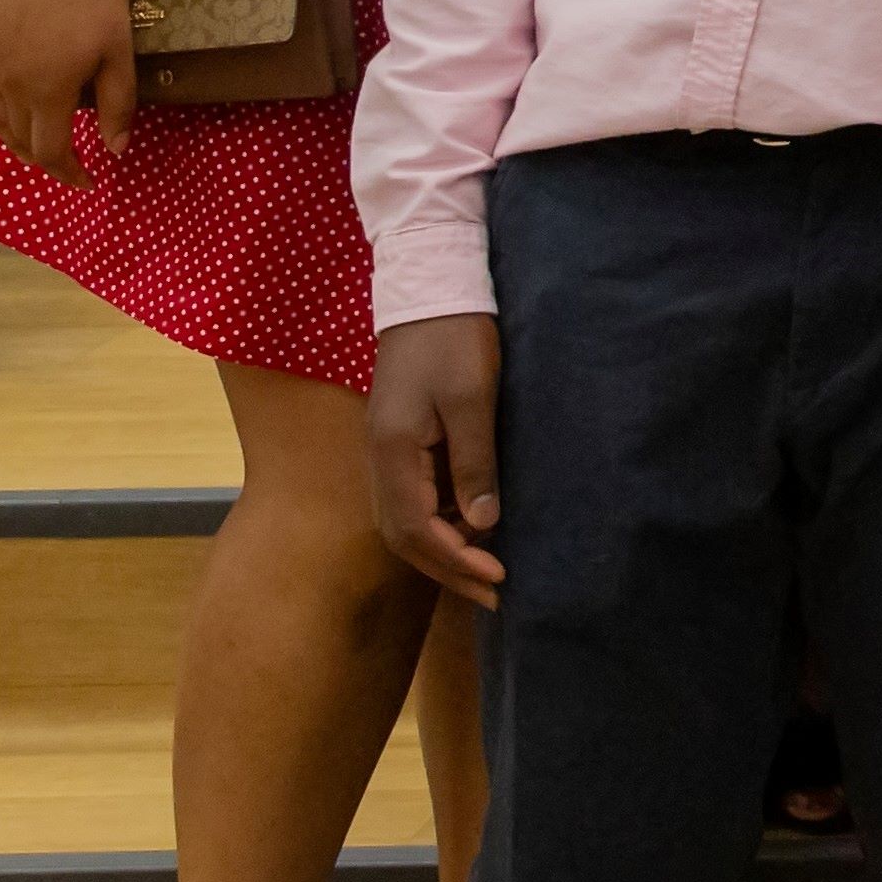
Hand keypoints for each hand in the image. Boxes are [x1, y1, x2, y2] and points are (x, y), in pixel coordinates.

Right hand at [0, 0, 136, 182]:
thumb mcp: (118, 52)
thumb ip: (117, 105)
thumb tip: (114, 150)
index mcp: (47, 94)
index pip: (50, 153)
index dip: (69, 173)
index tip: (88, 179)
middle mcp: (9, 87)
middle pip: (19, 141)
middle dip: (45, 156)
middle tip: (67, 156)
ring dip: (14, 137)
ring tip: (36, 137)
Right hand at [367, 311, 510, 605]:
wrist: (429, 288)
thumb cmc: (453, 338)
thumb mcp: (471, 398)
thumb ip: (474, 461)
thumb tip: (483, 525)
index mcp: (393, 453)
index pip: (416, 530)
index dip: (456, 561)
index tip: (499, 578)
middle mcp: (381, 460)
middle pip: (404, 537)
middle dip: (448, 570)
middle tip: (495, 593)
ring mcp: (388, 451)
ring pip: (406, 520)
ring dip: (443, 551)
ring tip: (488, 569)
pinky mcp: (402, 440)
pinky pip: (414, 498)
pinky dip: (440, 523)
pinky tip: (474, 526)